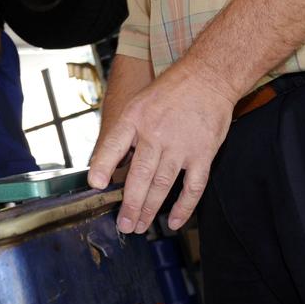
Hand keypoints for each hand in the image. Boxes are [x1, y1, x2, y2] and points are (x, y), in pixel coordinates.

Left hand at [88, 55, 240, 233]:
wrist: (208, 77)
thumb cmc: (170, 91)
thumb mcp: (138, 103)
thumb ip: (124, 133)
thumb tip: (107, 164)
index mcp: (135, 118)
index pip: (113, 144)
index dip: (102, 165)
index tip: (95, 185)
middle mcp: (155, 133)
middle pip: (139, 175)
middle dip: (129, 205)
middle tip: (123, 225)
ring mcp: (180, 146)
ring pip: (162, 185)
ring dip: (149, 209)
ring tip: (139, 226)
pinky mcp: (203, 154)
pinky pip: (193, 188)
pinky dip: (183, 208)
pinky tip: (173, 222)